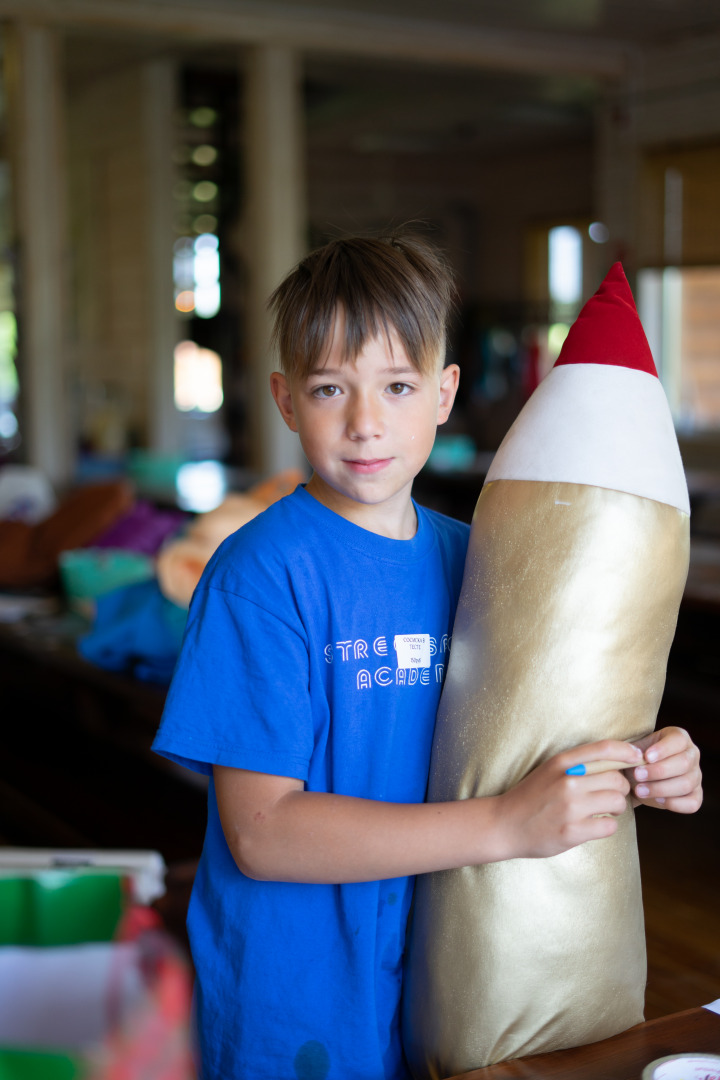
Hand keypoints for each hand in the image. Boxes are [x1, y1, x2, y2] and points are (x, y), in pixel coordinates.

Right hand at [494, 739, 641, 860]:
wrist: (504, 823)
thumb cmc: (531, 796)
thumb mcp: (550, 769)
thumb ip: (578, 763)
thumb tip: (617, 761)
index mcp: (562, 762)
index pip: (605, 749)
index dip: (628, 752)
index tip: (637, 758)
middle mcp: (567, 781)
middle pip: (617, 779)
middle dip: (621, 788)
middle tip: (611, 795)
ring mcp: (570, 807)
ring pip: (617, 802)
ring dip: (616, 808)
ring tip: (604, 810)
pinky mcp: (572, 831)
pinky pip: (609, 826)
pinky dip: (607, 826)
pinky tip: (595, 825)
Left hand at [627, 726, 702, 813]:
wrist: (637, 777)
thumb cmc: (636, 759)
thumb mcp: (633, 750)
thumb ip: (633, 751)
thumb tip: (634, 756)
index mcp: (680, 738)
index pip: (679, 740)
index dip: (664, 749)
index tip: (647, 756)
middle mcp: (692, 755)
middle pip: (684, 763)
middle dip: (659, 771)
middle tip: (637, 775)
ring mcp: (696, 776)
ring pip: (686, 784)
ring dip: (661, 789)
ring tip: (640, 790)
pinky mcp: (696, 796)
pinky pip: (692, 803)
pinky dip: (674, 803)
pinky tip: (656, 800)